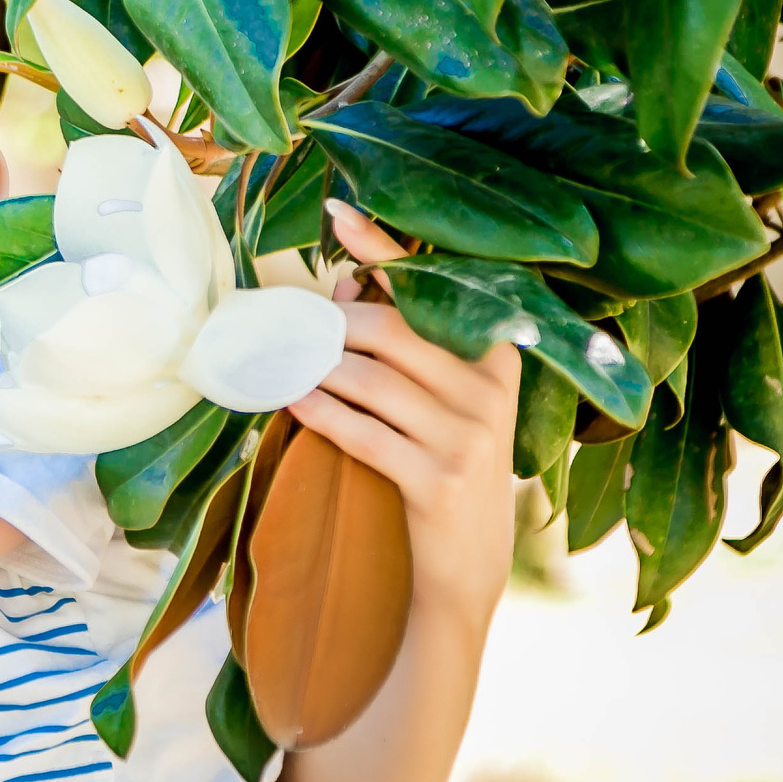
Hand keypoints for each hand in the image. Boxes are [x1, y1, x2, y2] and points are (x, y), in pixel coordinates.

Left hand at [285, 201, 520, 625]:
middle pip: (391, 333)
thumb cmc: (448, 467)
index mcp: (499, 359)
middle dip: (331, 327)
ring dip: (317, 369)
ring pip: (371, 381)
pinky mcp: (436, 481)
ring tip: (282, 364)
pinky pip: (363, 433)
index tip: (339, 211)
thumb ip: (407, 347)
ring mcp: (468, 438)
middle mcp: (490, 392)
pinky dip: (321, 414)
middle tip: (290, 328)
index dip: (384, 247)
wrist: (468, 570)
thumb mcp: (446, 404)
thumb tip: (341, 292)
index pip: (436, 290)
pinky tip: (293, 401)